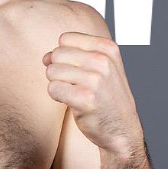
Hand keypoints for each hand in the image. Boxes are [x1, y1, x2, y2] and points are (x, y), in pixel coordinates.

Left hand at [42, 31, 143, 155]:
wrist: (122, 129)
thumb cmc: (106, 97)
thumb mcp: (100, 67)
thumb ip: (72, 55)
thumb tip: (46, 57)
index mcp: (108, 48)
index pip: (65, 38)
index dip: (63, 54)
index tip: (76, 68)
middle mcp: (103, 61)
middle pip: (56, 54)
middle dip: (58, 70)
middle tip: (74, 84)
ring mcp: (96, 80)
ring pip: (52, 71)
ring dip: (57, 84)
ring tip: (74, 93)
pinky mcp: (86, 99)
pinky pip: (53, 89)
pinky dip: (57, 96)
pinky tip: (72, 102)